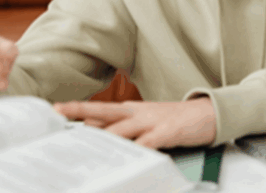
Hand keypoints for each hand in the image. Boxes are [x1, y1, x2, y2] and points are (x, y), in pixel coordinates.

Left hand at [53, 98, 216, 148]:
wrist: (209, 114)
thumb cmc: (176, 121)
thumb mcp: (146, 121)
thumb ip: (124, 127)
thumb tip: (96, 133)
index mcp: (132, 110)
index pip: (100, 109)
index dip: (78, 109)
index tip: (56, 109)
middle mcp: (138, 113)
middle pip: (104, 111)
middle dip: (80, 110)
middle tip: (58, 111)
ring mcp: (153, 121)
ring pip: (122, 127)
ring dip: (103, 134)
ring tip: (85, 142)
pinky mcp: (168, 131)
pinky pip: (150, 142)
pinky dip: (139, 148)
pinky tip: (129, 155)